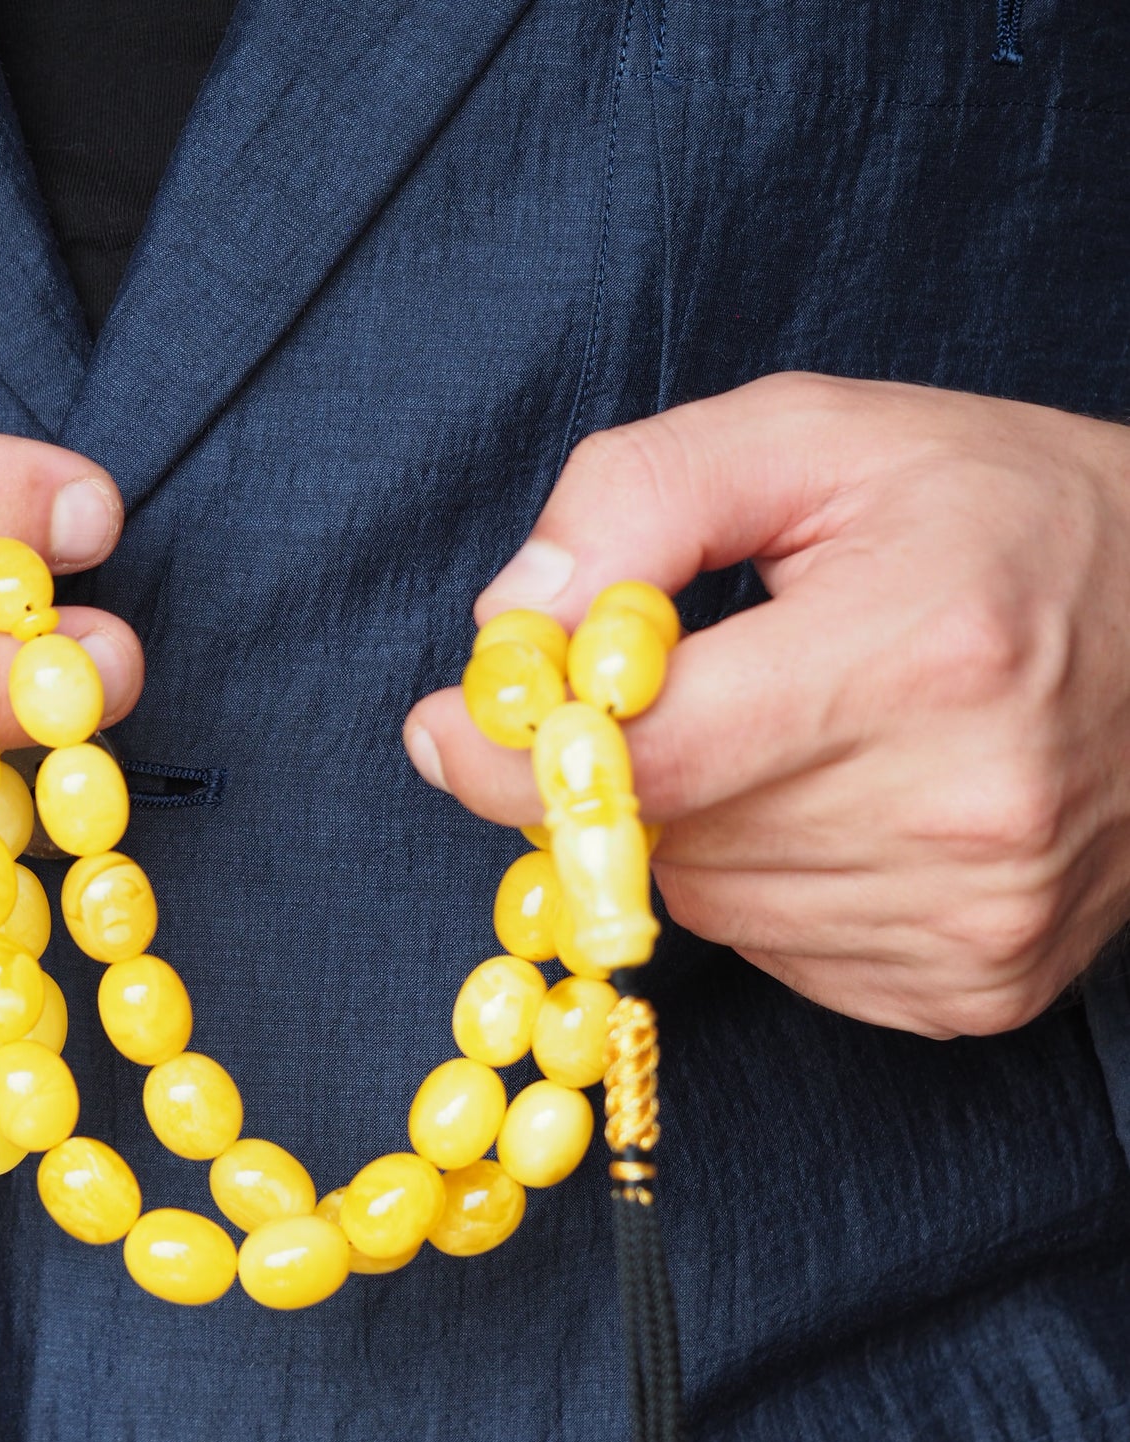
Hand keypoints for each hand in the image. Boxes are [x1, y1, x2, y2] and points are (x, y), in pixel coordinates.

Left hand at [405, 374, 1129, 1037]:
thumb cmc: (1008, 517)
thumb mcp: (826, 438)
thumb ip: (643, 497)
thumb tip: (512, 624)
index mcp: (921, 655)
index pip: (653, 758)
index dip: (521, 754)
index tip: (449, 731)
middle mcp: (960, 811)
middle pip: (668, 842)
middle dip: (629, 773)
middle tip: (688, 690)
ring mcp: (976, 919)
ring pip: (714, 908)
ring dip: (704, 830)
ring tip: (802, 734)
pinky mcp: (978, 988)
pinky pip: (781, 957)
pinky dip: (772, 888)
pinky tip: (846, 807)